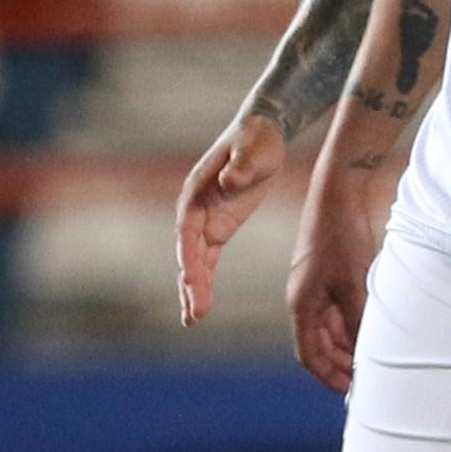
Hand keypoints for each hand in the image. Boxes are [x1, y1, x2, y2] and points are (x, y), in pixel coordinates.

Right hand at [175, 104, 287, 322]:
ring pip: (195, 263)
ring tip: (192, 319)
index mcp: (195, 194)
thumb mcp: (253, 148)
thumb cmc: (256, 138)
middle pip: (188, 254)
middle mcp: (194, 211)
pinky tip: (200, 306)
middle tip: (195, 313)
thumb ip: (241, 165)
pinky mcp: (219, 228)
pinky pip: (207, 261)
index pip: (189, 233)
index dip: (189, 258)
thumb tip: (231, 180)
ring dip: (193, 290)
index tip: (192, 283)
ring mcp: (205, 222)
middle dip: (190, 283)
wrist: (262, 131)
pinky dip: (203, 282)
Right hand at [280, 177, 376, 394]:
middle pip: (319, 344)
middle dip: (340, 364)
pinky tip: (371, 330)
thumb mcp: (354, 282)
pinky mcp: (328, 275)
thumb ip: (357, 318)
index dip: (328, 375)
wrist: (339, 194)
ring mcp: (315, 287)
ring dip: (347, 346)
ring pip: (330, 328)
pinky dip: (352, 325)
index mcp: (301, 304)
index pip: (309, 354)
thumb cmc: (342, 237)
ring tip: (371, 360)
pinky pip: (338, 310)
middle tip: (366, 380)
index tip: (349, 390)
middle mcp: (303, 299)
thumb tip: (363, 351)